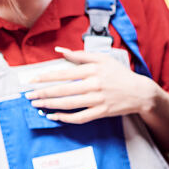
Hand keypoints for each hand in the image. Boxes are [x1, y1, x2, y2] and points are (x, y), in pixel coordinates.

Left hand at [25, 47, 159, 124]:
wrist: (139, 92)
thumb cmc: (119, 74)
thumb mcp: (102, 58)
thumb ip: (80, 54)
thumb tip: (60, 50)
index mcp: (93, 70)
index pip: (64, 73)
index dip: (46, 77)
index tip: (32, 79)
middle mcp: (94, 85)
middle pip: (63, 90)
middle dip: (43, 93)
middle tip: (28, 95)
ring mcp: (97, 100)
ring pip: (68, 104)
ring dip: (50, 105)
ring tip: (37, 104)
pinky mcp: (101, 113)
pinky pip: (79, 117)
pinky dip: (65, 118)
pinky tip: (53, 116)